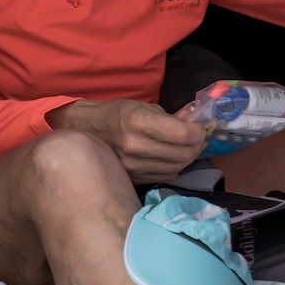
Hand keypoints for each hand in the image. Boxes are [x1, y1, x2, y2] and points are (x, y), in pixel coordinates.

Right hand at [45, 98, 206, 182]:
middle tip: (198, 138)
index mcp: (137, 122)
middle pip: (183, 154)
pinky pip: (164, 175)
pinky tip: (173, 158)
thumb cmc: (114, 114)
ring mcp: (132, 166)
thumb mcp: (142, 106)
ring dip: (188, 158)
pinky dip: (175, 167)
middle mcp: (134, 146)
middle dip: (197, 145)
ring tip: (188, 148)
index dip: (198, 132)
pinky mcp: (132, 178)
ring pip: (176, 168)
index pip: (182, 134)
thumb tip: (193, 123)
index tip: (200, 127)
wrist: (84, 131)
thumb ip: (170, 117)